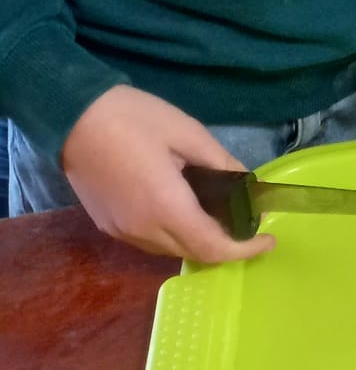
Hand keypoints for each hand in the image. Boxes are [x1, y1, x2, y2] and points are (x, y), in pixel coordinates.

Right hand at [60, 87, 275, 264]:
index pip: (212, 247)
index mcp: (166, 207)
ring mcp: (122, 232)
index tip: (269, 238)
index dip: (245, 250)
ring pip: (170, 250)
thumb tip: (246, 183)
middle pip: (193, 253)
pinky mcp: (108, 226)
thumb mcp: (187, 132)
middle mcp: (143, 230)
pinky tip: (185, 209)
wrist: (72, 116)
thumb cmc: (134, 118)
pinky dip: (175, 234)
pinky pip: (150, 241)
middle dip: (225, 245)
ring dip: (199, 241)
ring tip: (220, 213)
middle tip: (248, 219)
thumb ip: (219, 162)